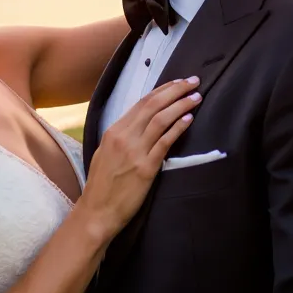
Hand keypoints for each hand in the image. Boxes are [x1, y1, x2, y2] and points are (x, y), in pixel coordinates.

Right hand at [79, 76, 200, 239]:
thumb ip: (121, 137)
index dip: (162, 90)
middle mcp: (123, 137)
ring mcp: (135, 152)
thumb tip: (140, 125)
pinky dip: (178, 127)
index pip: (141, 103)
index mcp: (113, 131)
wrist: (97, 211)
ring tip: (196, 97)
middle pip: (153, 105)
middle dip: (175, 90)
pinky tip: (189, 118)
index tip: (177, 82)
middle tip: (193, 81)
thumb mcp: (105, 153)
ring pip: (161, 119)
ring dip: (181, 105)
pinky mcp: (145, 168)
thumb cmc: (102, 186)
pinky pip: (165, 142)